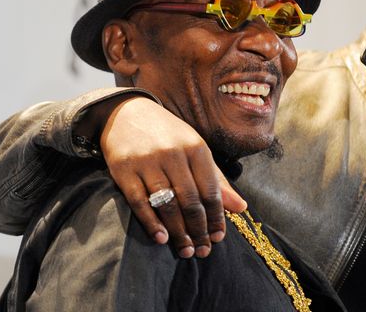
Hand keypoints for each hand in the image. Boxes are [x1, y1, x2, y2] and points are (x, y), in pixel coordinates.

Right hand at [99, 97, 246, 257]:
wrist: (126, 113)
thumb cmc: (168, 135)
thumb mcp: (196, 149)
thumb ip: (217, 179)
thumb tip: (241, 208)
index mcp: (196, 148)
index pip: (211, 190)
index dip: (217, 217)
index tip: (218, 238)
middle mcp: (173, 154)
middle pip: (190, 201)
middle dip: (199, 230)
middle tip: (203, 251)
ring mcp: (147, 162)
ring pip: (166, 204)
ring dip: (178, 232)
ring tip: (186, 250)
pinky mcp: (124, 170)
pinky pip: (140, 202)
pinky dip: (151, 223)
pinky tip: (161, 238)